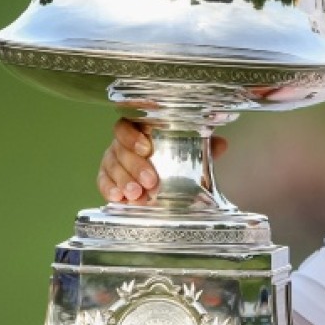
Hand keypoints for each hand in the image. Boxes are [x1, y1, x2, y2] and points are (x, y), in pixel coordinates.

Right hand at [96, 118, 227, 203]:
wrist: (161, 179)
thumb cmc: (173, 158)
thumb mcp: (189, 152)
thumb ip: (203, 147)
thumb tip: (221, 144)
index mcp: (139, 131)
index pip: (128, 126)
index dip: (133, 136)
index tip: (147, 148)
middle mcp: (122, 143)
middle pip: (120, 150)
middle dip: (135, 166)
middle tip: (151, 182)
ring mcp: (112, 160)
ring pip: (112, 167)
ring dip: (124, 181)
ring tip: (138, 195)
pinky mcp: (107, 178)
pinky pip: (103, 182)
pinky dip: (109, 190)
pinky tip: (118, 198)